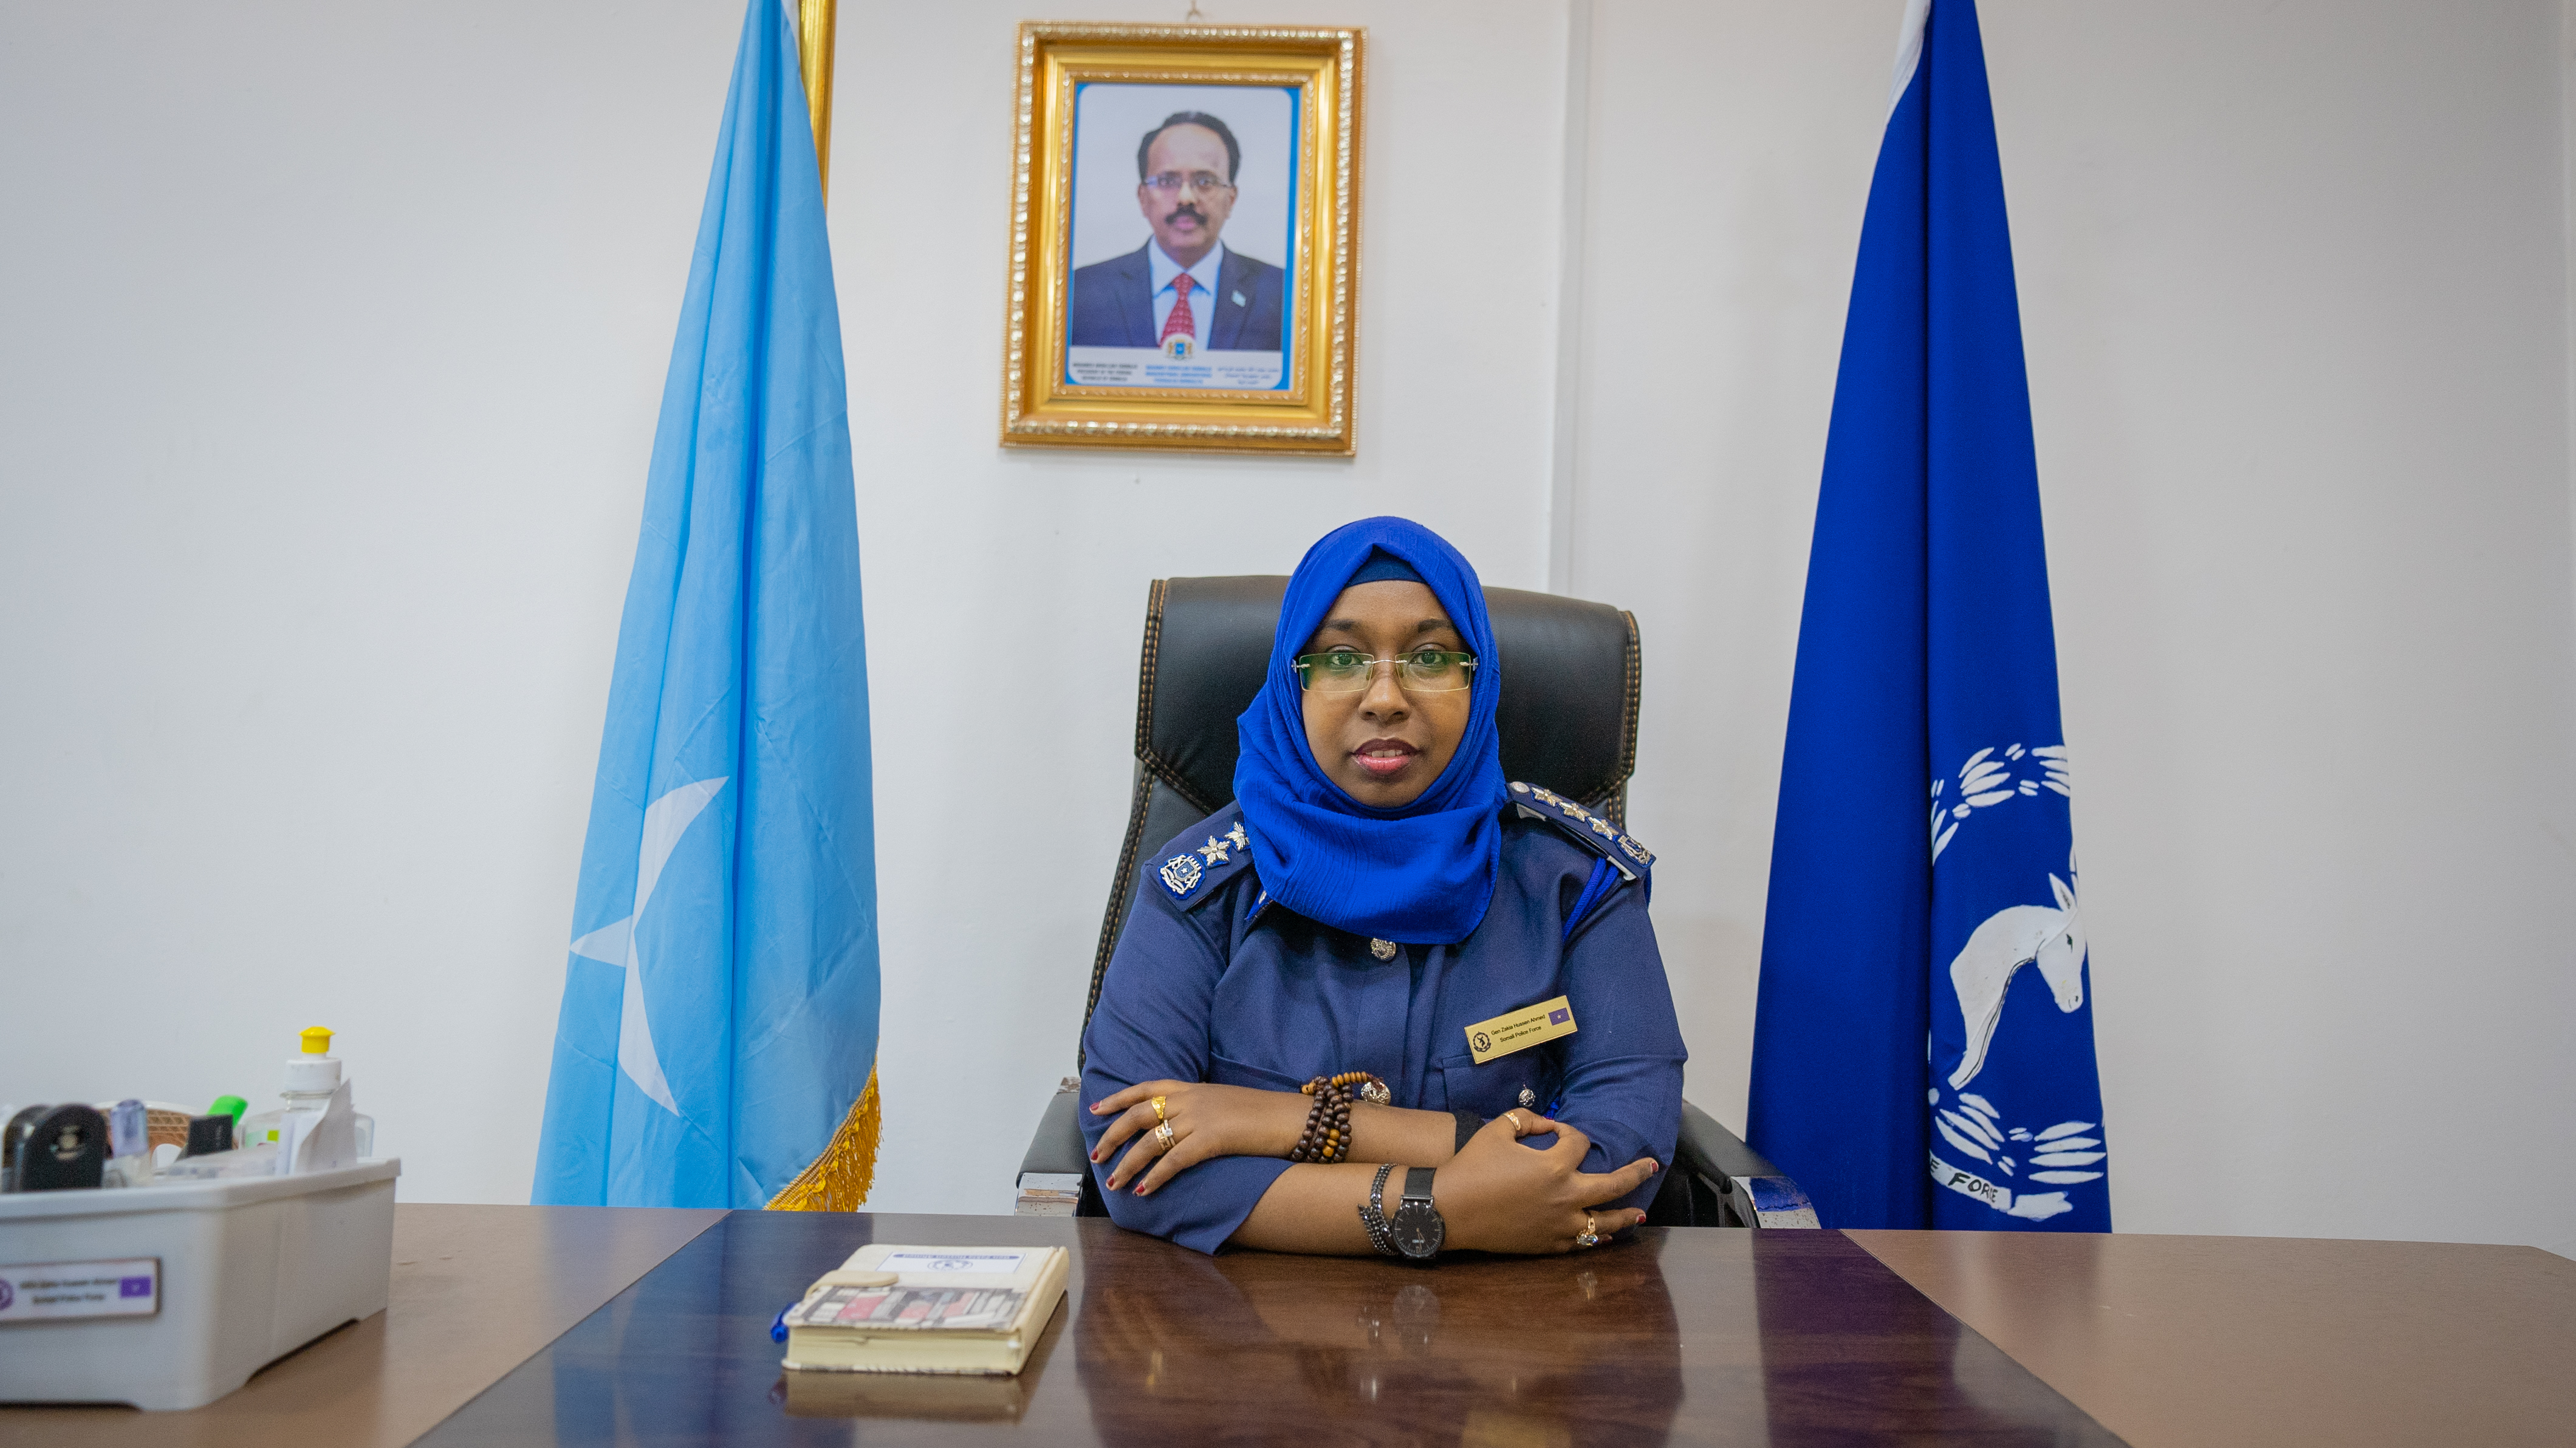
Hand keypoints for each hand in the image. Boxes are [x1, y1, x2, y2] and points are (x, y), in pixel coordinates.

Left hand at [1089, 1080, 1306, 1195]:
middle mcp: (1191, 1099)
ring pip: (1150, 1141)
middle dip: (1113, 1136)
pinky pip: (1173, 1160)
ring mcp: (1200, 1117)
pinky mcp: (1211, 1139)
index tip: (1096, 1109)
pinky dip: (1154, 1177)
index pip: (1146, 1088)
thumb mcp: (1225, 1103)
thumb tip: (1179, 1126)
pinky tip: (1143, 1191)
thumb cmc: (1264, 1114)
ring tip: (1113, 1183)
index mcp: (1193, 1087)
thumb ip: (1199, 1109)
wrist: (1292, 1117)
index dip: (1118, 1098)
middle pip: (1138, 1115)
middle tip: (1097, 1155)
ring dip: (1128, 1164)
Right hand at [1431, 1111, 1656, 1253]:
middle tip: (1652, 1167)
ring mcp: (1559, 1225)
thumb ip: (1526, 1119)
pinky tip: (1605, 1236)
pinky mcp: (1547, 1244)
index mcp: (1555, 1167)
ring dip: (1624, 1216)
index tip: (1556, 1131)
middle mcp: (1565, 1198)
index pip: (1579, 1143)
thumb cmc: (1472, 1166)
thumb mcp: (1498, 1130)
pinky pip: (1580, 1242)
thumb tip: (1546, 1124)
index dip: (1570, 1132)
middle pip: (1613, 1186)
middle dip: (1636, 1174)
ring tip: (1640, 1213)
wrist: (1450, 1209)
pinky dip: (1596, 1238)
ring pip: (1604, 1224)